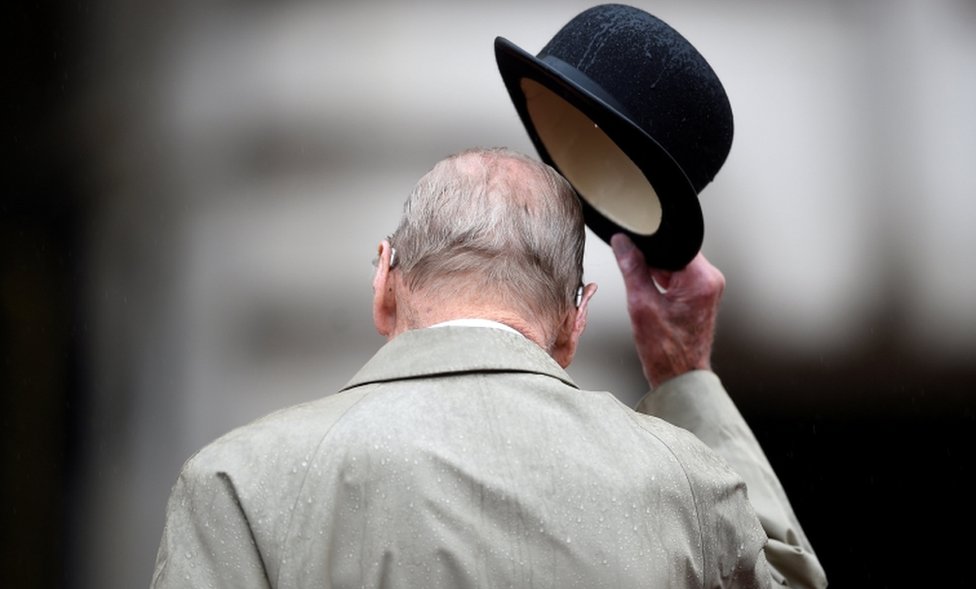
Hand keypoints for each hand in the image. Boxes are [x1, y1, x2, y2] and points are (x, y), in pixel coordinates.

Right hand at [611, 234, 724, 388]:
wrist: (679, 378)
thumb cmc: (667, 352)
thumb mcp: (641, 305)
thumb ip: (632, 268)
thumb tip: (622, 243)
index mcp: (702, 279)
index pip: (673, 243)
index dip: (650, 243)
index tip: (634, 250)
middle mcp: (709, 281)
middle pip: (673, 252)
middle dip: (652, 262)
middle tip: (643, 288)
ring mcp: (706, 288)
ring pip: (673, 264)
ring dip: (656, 276)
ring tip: (652, 302)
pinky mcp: (699, 295)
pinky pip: (677, 277)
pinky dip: (662, 284)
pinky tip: (656, 304)